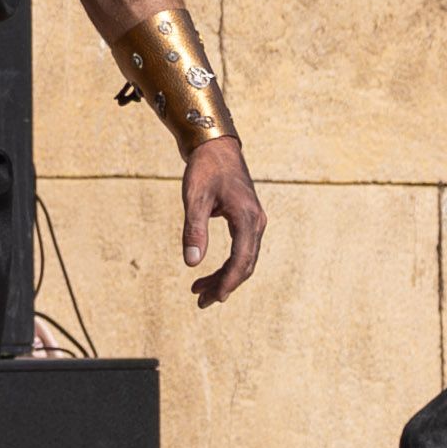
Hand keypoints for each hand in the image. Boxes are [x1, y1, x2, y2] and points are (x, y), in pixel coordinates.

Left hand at [177, 132, 267, 305]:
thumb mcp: (195, 199)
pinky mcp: (247, 219)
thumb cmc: (204, 169)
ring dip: (224, 277)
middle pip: (245, 264)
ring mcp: (254, 221)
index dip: (228, 282)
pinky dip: (227, 265)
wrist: (215, 146)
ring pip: (243, 259)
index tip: (214, 299)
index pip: (241, 260)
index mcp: (247, 218)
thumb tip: (191, 263)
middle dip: (224, 285)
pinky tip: (209, 273)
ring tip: (199, 291)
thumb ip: (194, 230)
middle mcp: (255, 222)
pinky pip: (241, 250)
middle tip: (200, 301)